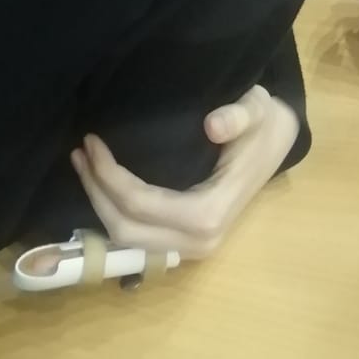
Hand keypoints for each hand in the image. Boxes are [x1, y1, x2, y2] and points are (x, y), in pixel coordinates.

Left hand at [70, 84, 298, 259]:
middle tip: (80, 153)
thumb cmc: (263, 125)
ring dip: (100, 205)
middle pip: (126, 229)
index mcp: (209, 214)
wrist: (277, 143)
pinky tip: (102, 186)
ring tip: (84, 166)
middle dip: (96, 192)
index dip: (110, 176)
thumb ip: (239, 115)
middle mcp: (197, 242)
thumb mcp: (257, 109)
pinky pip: (137, 238)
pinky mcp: (183, 244)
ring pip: (126, 240)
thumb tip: (213, 125)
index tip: (92, 144)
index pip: (142, 204)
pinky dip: (114, 214)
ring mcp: (190, 249)